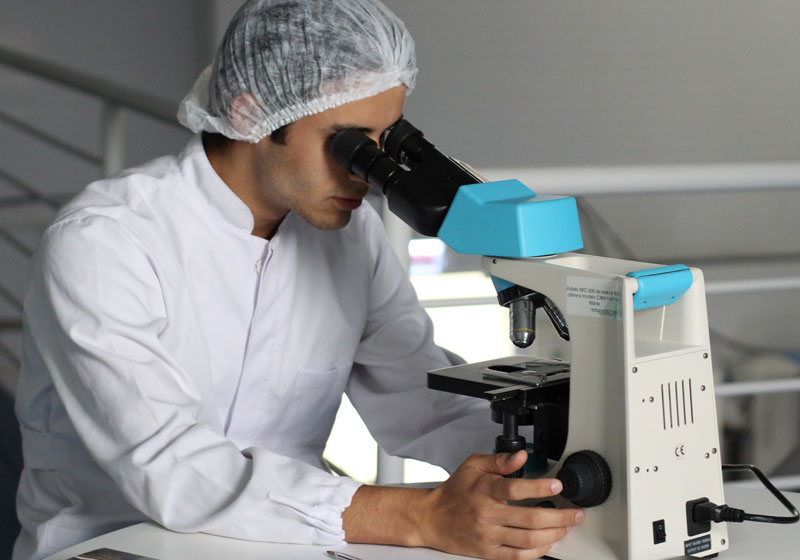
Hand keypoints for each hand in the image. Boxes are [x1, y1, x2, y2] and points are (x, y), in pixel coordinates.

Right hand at [418, 451, 583, 559]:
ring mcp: (488, 536)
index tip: (557, 485)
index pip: (515, 489)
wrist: (432, 519)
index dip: (539, 486)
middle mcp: (487, 514)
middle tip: (575, 513)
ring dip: (553, 534)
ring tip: (566, 527)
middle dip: (559, 517)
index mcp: (484, 490)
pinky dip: (537, 551)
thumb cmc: (454, 492)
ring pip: (528, 539)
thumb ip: (499, 460)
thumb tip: (522, 456)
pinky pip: (518, 556)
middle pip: (530, 519)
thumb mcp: (473, 466)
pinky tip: (548, 542)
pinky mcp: (488, 552)